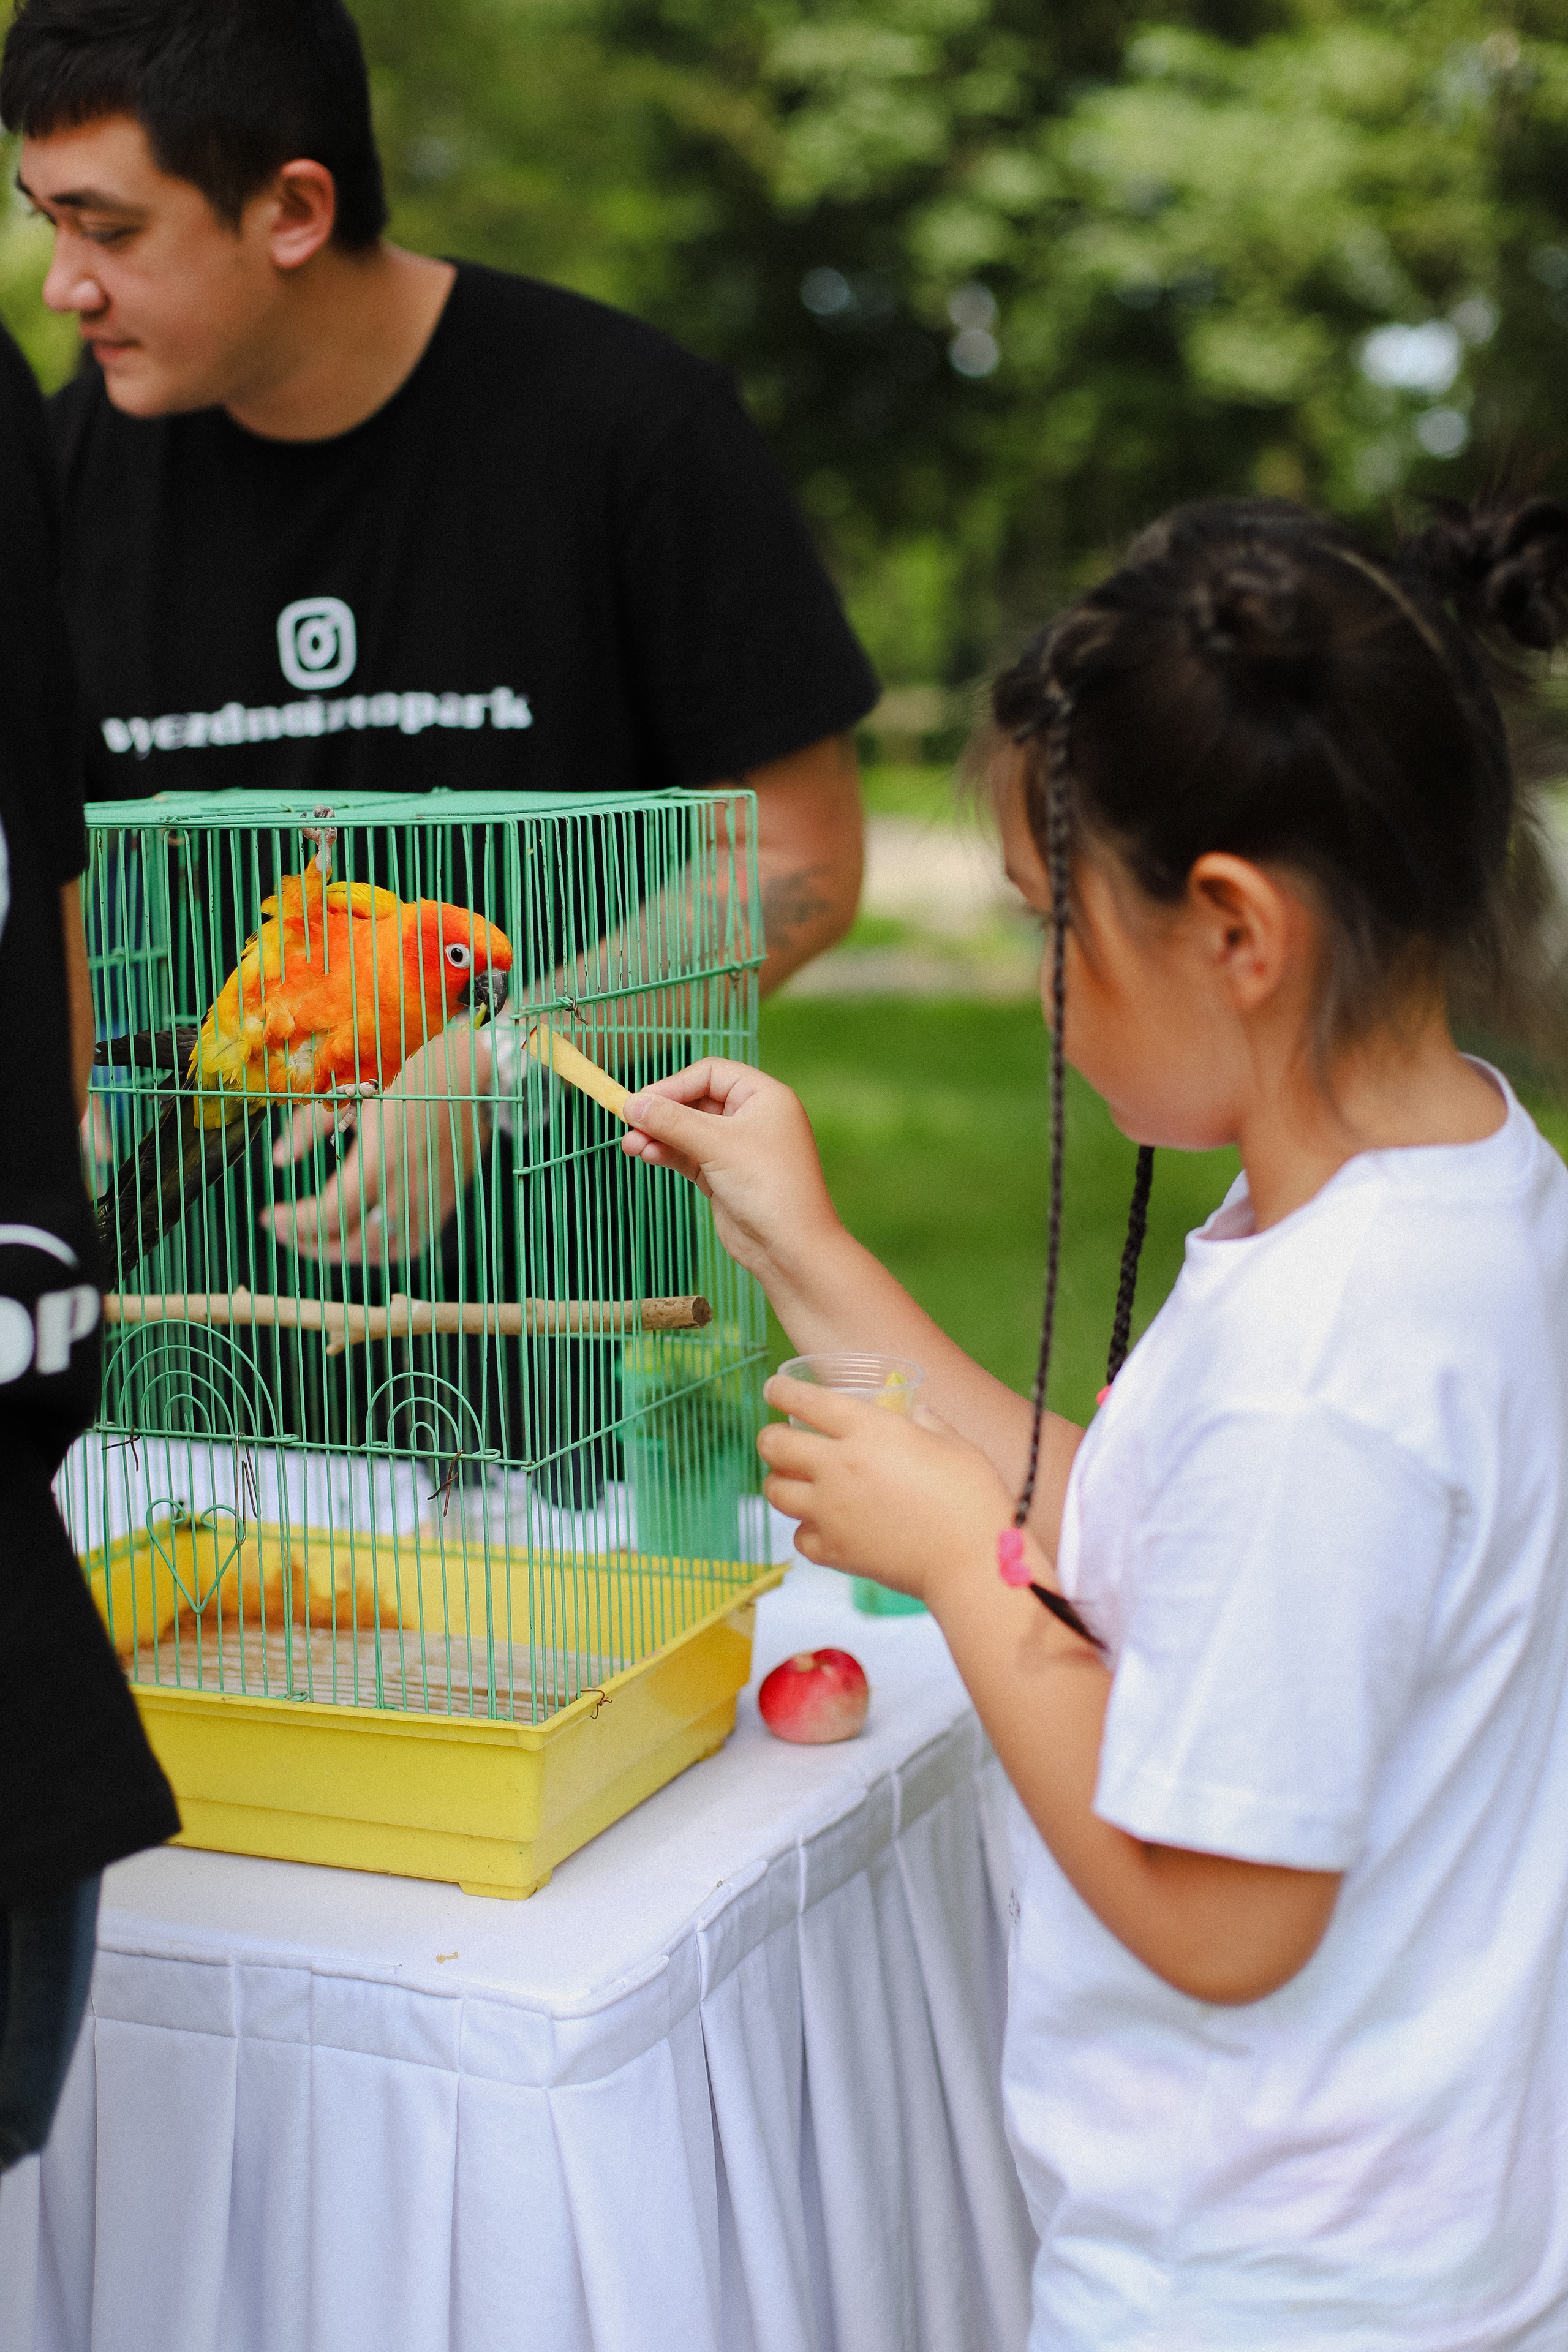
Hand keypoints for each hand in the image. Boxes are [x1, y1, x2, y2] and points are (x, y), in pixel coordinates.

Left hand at [262, 1027, 490, 1265]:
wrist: (470, 1073)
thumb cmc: (408, 1075)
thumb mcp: (350, 1094)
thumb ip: (309, 1128)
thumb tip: (279, 1159)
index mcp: (380, 1160)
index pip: (329, 1214)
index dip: (294, 1223)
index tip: (269, 1217)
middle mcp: (406, 1188)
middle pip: (353, 1242)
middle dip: (310, 1244)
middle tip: (285, 1232)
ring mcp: (429, 1199)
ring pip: (383, 1252)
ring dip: (345, 1253)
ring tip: (317, 1240)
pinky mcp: (444, 1201)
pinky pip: (411, 1244)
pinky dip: (381, 1251)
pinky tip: (361, 1238)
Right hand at [621, 1060, 840, 1285]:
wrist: (790, 1248)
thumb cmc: (769, 1187)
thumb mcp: (717, 1145)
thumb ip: (673, 1121)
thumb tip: (632, 1103)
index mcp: (764, 1097)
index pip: (710, 1074)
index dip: (674, 1084)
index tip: (642, 1101)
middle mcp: (752, 1117)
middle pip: (695, 1100)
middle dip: (661, 1112)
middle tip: (629, 1123)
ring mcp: (736, 1147)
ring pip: (687, 1130)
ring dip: (658, 1134)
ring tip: (630, 1145)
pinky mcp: (723, 1174)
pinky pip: (688, 1154)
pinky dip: (666, 1153)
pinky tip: (646, 1154)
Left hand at [758, 1373, 1013, 1605]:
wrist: (972, 1560)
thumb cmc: (971, 1495)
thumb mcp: (953, 1443)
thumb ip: (927, 1423)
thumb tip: (915, 1414)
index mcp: (868, 1430)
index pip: (804, 1400)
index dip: (781, 1391)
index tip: (774, 1389)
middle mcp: (838, 1466)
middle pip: (773, 1445)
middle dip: (770, 1437)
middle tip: (778, 1439)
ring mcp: (831, 1512)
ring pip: (774, 1491)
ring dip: (780, 1482)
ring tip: (794, 1481)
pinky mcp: (834, 1551)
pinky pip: (799, 1537)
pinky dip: (806, 1529)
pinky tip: (823, 1525)